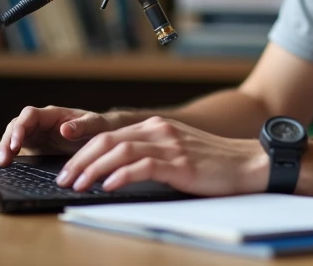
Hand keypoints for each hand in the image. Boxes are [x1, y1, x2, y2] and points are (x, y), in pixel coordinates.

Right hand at [0, 105, 116, 166]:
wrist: (103, 137)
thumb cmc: (100, 127)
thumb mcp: (95, 126)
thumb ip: (82, 126)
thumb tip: (65, 129)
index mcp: (54, 114)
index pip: (30, 115)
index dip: (21, 127)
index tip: (16, 143)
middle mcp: (42, 122)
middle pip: (17, 125)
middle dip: (8, 139)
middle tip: (5, 157)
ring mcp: (37, 133)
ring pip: (14, 135)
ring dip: (6, 147)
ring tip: (3, 163)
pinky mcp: (36, 146)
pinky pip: (18, 147)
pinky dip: (11, 154)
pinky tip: (7, 165)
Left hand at [56, 115, 269, 195]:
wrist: (249, 163)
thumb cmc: (214, 164)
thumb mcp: (177, 152)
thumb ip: (151, 155)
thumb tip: (116, 172)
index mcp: (156, 126)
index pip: (109, 135)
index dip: (83, 152)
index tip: (67, 169)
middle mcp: (159, 130)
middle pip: (107, 140)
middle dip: (79, 160)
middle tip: (63, 179)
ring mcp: (170, 145)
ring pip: (119, 151)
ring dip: (93, 169)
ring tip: (78, 185)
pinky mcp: (180, 163)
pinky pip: (142, 166)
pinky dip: (121, 175)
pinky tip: (108, 186)